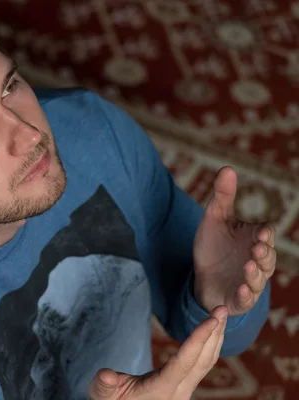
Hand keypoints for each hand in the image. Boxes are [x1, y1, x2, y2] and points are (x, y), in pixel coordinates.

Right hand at [88, 306, 227, 399]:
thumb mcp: (101, 395)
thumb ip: (103, 386)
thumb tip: (106, 375)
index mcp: (160, 391)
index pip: (184, 363)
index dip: (198, 340)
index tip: (211, 320)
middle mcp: (178, 393)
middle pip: (203, 361)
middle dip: (214, 333)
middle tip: (222, 308)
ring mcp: (183, 390)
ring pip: (206, 364)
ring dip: (216, 338)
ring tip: (221, 315)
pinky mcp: (183, 386)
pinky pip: (202, 365)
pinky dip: (209, 346)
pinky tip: (212, 333)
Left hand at [193, 166, 275, 315]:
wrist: (201, 276)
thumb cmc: (214, 246)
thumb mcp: (214, 219)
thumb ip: (222, 196)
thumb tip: (227, 167)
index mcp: (255, 239)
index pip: (266, 235)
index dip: (264, 234)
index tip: (260, 232)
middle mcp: (257, 261)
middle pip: (267, 257)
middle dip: (264, 253)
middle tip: (257, 247)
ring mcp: (250, 281)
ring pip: (260, 278)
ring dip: (256, 273)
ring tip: (248, 265)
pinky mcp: (239, 298)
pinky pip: (246, 299)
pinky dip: (246, 294)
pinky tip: (241, 290)